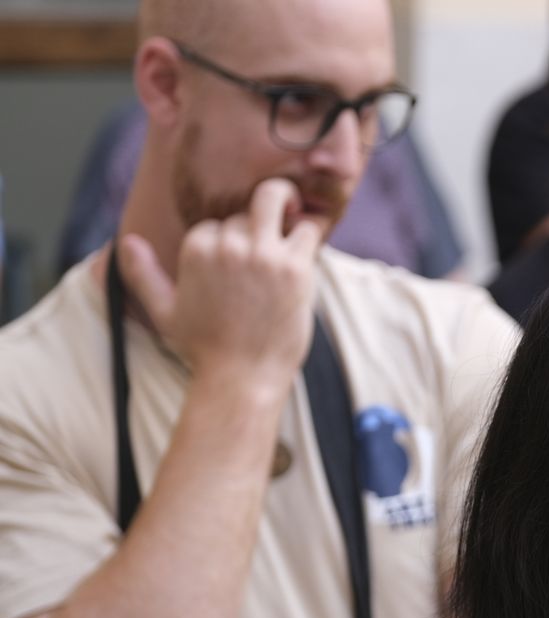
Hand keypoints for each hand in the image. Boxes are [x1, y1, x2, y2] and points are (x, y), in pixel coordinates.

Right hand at [120, 178, 324, 389]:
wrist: (242, 377)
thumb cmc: (204, 348)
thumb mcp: (164, 310)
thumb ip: (143, 274)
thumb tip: (126, 242)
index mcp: (196, 248)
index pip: (218, 222)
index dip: (232, 238)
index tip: (243, 259)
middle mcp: (226, 245)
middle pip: (246, 210)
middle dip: (258, 221)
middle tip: (275, 227)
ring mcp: (261, 253)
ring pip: (275, 199)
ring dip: (286, 203)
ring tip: (294, 213)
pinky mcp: (294, 266)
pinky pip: (308, 227)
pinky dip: (311, 228)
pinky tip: (311, 239)